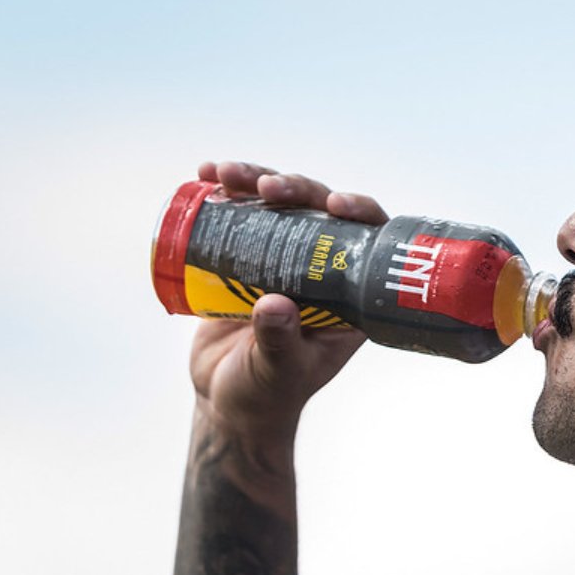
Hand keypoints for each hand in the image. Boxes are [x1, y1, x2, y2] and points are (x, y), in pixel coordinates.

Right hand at [189, 161, 388, 440]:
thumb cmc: (265, 393)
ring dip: (256, 181)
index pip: (369, 242)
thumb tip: (275, 304)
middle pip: (320, 212)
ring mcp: (287, 260)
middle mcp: (325, 271)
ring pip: (281, 207)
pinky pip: (244, 217)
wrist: (227, 401)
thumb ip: (278, 341)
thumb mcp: (276, 370)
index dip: (360, 212)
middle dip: (296, 189)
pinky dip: (226, 194)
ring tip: (222, 174)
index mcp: (351, 296)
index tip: (335, 204)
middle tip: (267, 187)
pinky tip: (205, 177)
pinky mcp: (250, 257)